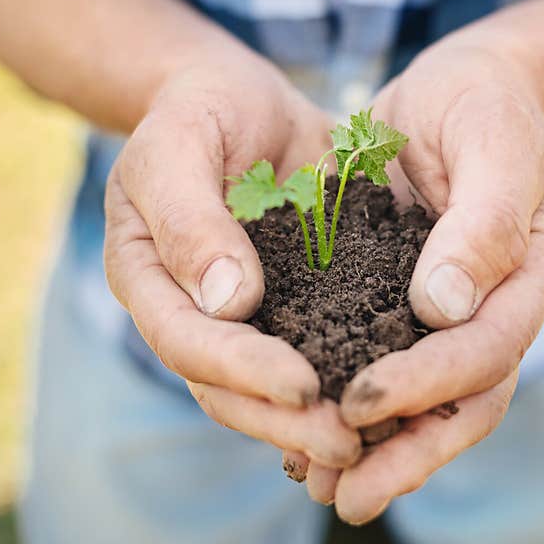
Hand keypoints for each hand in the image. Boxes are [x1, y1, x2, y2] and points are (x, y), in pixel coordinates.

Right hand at [103, 49, 360, 467]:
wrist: (243, 102)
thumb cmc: (200, 111)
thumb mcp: (180, 143)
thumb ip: (190, 217)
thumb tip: (226, 302)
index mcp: (150, 279)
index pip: (186, 341)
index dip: (239, 370)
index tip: (300, 386)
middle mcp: (193, 314)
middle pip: (227, 388)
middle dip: (285, 419)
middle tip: (347, 441)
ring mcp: (244, 319)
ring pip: (270, 390)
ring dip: (317, 421)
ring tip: (377, 440)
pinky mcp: (294, 309)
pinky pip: (316, 355)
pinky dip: (348, 383)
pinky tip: (393, 407)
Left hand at [307, 45, 543, 521]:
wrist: (462, 89)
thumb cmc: (485, 104)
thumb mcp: (495, 140)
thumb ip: (484, 221)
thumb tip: (446, 309)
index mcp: (529, 277)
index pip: (487, 350)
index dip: (426, 383)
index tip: (360, 402)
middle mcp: (493, 310)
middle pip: (462, 403)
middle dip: (404, 452)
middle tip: (346, 496)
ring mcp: (450, 315)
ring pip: (423, 401)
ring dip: (374, 450)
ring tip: (317, 484)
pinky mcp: (402, 304)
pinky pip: (381, 366)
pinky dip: (349, 406)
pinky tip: (302, 435)